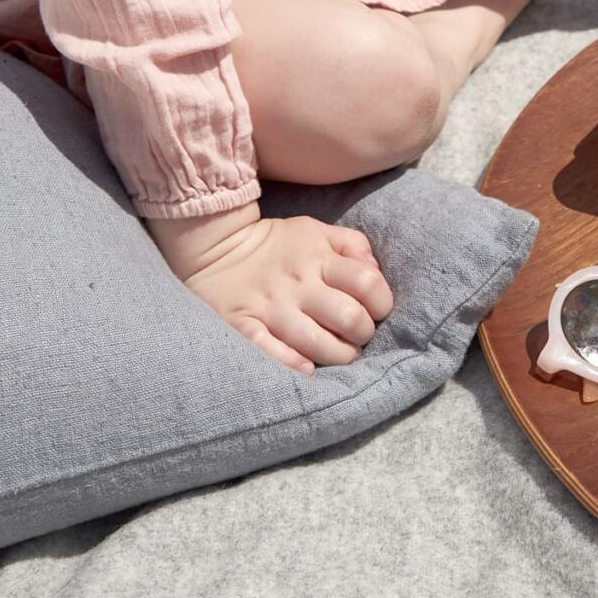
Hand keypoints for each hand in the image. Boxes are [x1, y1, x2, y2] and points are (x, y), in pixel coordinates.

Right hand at [156, 209, 394, 373]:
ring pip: (318, 343)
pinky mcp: (244, 326)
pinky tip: (307, 367)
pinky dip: (293, 364)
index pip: (367, 282)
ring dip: (338, 355)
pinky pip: (272, 352)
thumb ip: (353, 245)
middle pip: (349, 318)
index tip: (376, 311)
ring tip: (338, 353)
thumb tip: (375, 273)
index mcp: (319, 258)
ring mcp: (271, 308)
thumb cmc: (277, 244)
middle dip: (363, 334)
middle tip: (356, 337)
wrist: (215, 246)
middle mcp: (298, 284)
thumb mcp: (316, 230)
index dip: (382, 302)